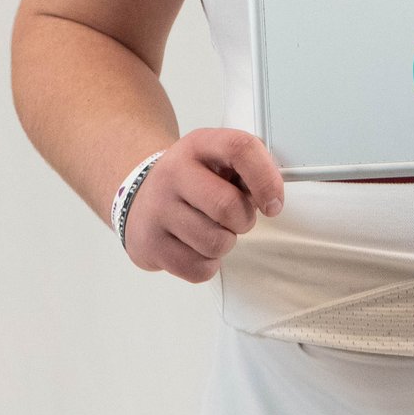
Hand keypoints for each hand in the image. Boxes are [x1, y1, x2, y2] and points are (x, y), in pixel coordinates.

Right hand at [125, 128, 284, 282]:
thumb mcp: (217, 160)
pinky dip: (207, 264)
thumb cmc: (192, 182)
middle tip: (237, 219)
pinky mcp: (149, 244)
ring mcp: (157, 209)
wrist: (141, 199)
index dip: (266, 179)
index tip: (273, 203)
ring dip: (225, 243)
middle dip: (244, 220)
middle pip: (227, 206)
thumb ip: (248, 171)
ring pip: (215, 243)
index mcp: (198, 145)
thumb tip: (272, 198)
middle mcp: (173, 173)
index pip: (240, 148)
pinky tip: (196, 246)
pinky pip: (199, 269)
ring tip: (212, 230)